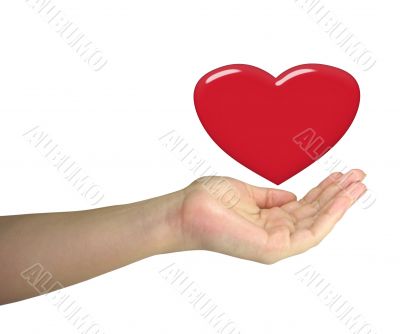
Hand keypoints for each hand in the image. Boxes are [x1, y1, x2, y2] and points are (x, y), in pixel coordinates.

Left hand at [178, 169, 366, 263]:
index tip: (341, 175)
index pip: (304, 207)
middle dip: (338, 196)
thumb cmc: (209, 200)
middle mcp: (274, 233)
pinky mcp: (272, 249)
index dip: (324, 191)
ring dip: (340, 204)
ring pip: (317, 224)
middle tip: (359, 177)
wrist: (185, 210)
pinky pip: (309, 233)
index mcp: (268, 220)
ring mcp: (274, 243)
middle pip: (314, 215)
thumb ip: (270, 198)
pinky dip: (329, 215)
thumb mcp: (246, 192)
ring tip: (359, 184)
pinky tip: (342, 198)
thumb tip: (292, 196)